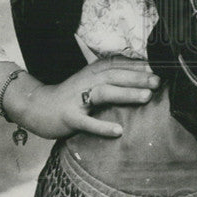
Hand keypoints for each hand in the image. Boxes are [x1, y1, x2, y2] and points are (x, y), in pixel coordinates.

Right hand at [8, 58, 158, 139]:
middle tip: (159, 81)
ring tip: (146, 96)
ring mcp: (76, 99)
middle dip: (138, 77)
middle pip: (115, 75)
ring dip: (126, 94)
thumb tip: (142, 76)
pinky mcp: (68, 117)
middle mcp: (86, 81)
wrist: (36, 106)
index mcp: (93, 71)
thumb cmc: (71, 96)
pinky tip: (118, 131)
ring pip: (104, 93)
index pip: (119, 64)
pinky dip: (102, 127)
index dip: (139, 65)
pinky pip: (87, 122)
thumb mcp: (90, 81)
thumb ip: (112, 77)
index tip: (160, 67)